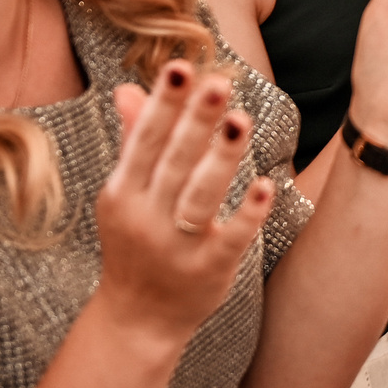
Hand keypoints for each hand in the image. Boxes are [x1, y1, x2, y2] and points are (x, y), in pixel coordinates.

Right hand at [97, 63, 274, 345]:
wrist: (136, 320)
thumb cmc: (135, 244)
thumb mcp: (125, 197)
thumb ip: (134, 142)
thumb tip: (127, 88)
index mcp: (122, 194)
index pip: (145, 142)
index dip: (163, 105)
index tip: (182, 67)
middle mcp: (145, 219)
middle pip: (174, 162)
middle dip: (195, 122)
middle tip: (220, 83)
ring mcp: (177, 246)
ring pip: (200, 195)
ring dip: (221, 158)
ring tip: (241, 120)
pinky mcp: (209, 269)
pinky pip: (231, 237)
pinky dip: (247, 212)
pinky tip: (266, 185)